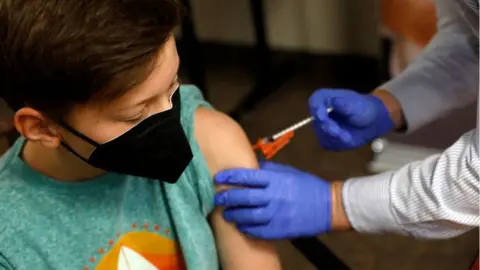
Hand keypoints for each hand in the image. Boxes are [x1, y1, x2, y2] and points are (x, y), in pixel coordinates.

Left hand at [214, 161, 331, 239]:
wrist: (328, 207)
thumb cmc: (307, 186)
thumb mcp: (289, 172)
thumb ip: (269, 169)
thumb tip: (251, 164)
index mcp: (276, 180)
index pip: (247, 176)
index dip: (230, 177)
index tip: (219, 178)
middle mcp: (274, 196)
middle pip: (243, 197)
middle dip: (227, 197)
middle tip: (217, 198)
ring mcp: (276, 214)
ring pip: (247, 216)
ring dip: (234, 215)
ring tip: (226, 214)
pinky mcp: (280, 229)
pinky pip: (258, 230)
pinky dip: (246, 228)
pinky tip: (240, 225)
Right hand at [309, 88, 394, 150]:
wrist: (372, 121)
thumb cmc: (364, 108)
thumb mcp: (356, 104)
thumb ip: (343, 105)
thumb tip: (332, 102)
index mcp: (326, 98)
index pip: (314, 101)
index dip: (316, 109)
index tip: (323, 117)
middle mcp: (320, 112)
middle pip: (316, 120)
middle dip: (327, 127)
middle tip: (338, 132)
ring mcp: (322, 126)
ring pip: (321, 134)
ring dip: (334, 138)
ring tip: (347, 137)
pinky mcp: (326, 138)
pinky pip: (327, 143)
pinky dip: (337, 144)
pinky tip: (346, 139)